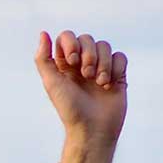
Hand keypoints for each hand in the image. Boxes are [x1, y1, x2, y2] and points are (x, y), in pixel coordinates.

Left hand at [34, 31, 126, 162]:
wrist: (92, 129)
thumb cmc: (69, 108)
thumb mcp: (51, 83)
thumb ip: (43, 59)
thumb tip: (43, 33)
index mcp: (64, 65)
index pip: (67, 37)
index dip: (71, 43)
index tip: (72, 61)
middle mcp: (81, 64)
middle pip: (87, 38)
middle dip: (88, 54)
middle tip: (85, 75)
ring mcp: (100, 68)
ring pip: (104, 46)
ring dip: (102, 64)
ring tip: (98, 83)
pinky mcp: (117, 74)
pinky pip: (120, 56)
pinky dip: (115, 68)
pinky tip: (109, 85)